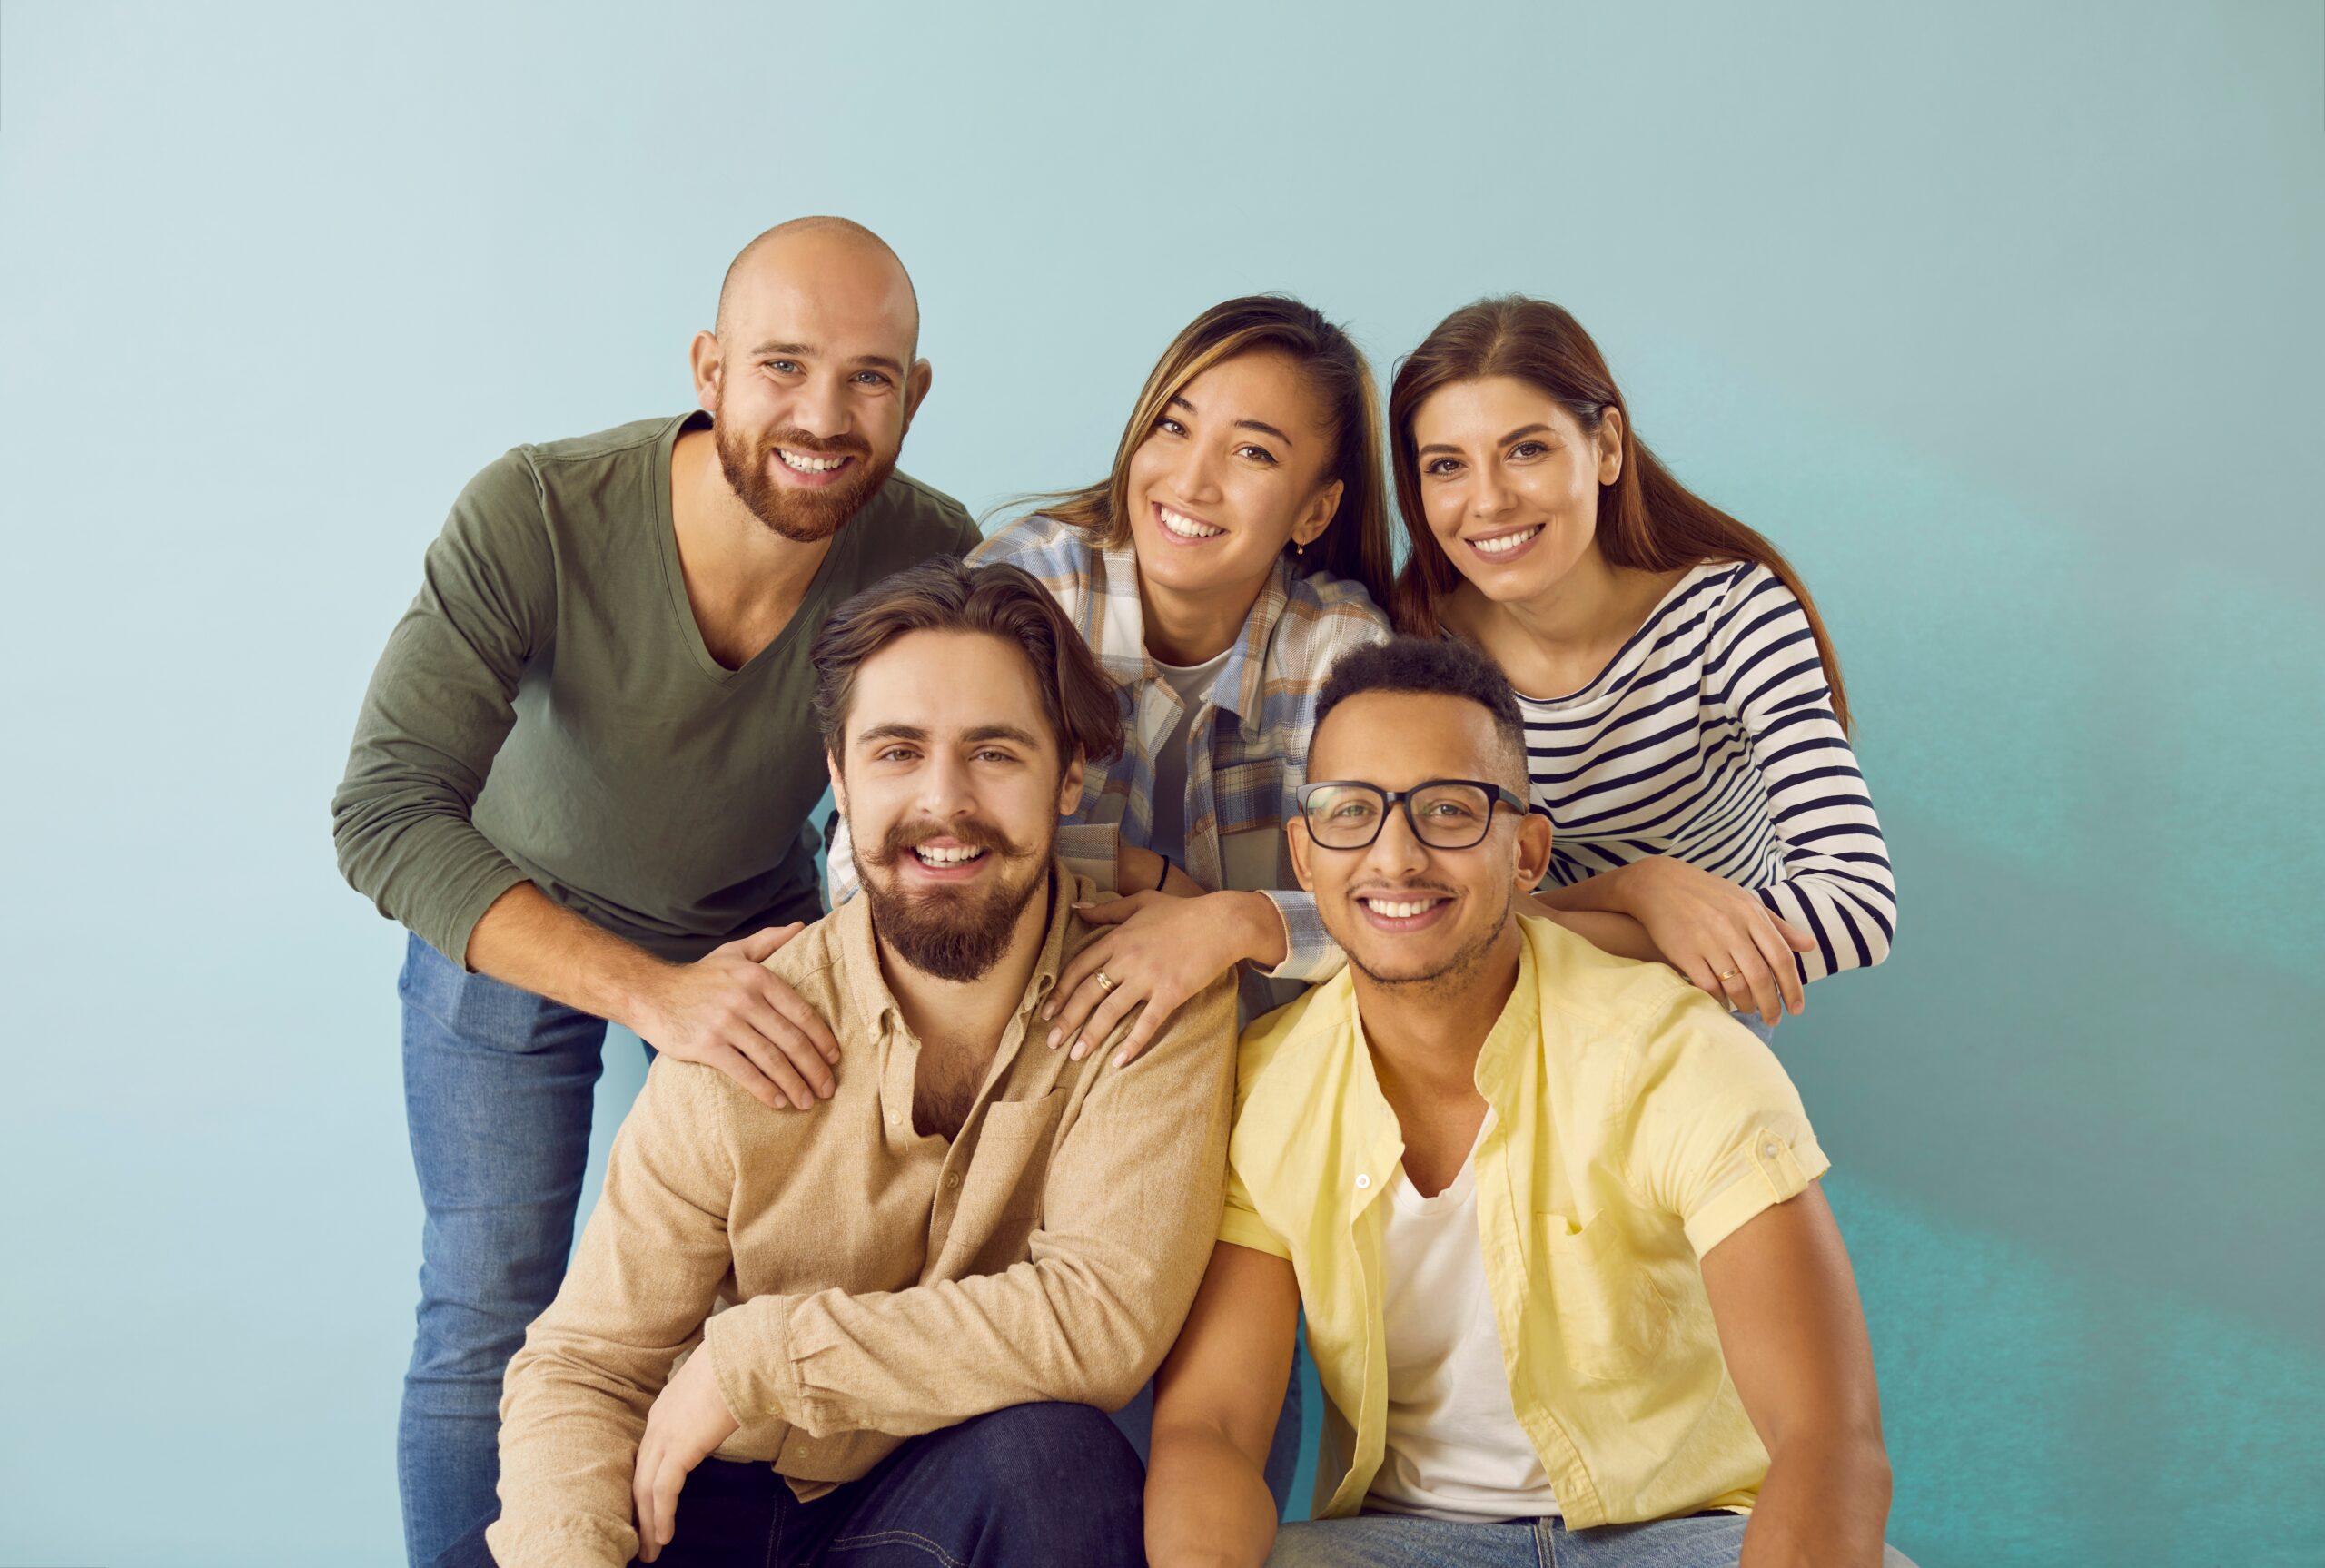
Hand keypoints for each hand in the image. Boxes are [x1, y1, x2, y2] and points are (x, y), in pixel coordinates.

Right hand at [628, 925, 838, 1109]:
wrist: (649, 992)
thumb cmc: (698, 977)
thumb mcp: (734, 953)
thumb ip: (769, 941)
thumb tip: (801, 927)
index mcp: (758, 977)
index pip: (802, 1012)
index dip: (823, 1039)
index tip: (835, 1058)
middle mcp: (746, 999)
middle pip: (792, 1040)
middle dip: (815, 1068)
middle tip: (828, 1088)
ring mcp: (726, 1024)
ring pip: (772, 1060)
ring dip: (795, 1084)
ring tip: (807, 1101)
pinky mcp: (707, 1046)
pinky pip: (745, 1072)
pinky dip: (765, 1090)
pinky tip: (778, 1101)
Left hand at [631, 1343, 741, 1562]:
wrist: (743, 1355)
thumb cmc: (738, 1365)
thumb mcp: (715, 1389)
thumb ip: (708, 1408)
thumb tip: (721, 1416)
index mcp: (664, 1409)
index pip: (647, 1456)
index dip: (645, 1485)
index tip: (647, 1508)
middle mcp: (657, 1424)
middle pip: (639, 1476)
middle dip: (639, 1512)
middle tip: (641, 1541)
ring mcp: (664, 1436)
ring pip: (646, 1489)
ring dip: (647, 1523)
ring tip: (651, 1550)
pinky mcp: (678, 1449)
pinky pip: (663, 1491)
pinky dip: (661, 1517)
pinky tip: (664, 1537)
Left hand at [1043, 890, 1274, 1064]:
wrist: (1222, 923)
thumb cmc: (1183, 910)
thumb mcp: (1141, 901)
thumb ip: (1107, 909)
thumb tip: (1078, 909)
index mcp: (1117, 939)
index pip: (1078, 968)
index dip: (1060, 991)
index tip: (1047, 1011)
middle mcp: (1127, 960)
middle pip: (1087, 993)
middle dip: (1067, 1020)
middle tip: (1052, 1042)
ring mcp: (1148, 978)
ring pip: (1110, 1011)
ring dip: (1091, 1035)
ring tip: (1076, 1055)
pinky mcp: (1170, 993)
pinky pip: (1146, 1023)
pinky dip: (1132, 1043)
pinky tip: (1118, 1061)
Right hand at [1604, 858, 1817, 1025]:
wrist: (1658, 884)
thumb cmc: (1707, 894)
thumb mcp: (1745, 902)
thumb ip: (1778, 926)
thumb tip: (1810, 946)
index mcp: (1751, 914)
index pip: (1781, 958)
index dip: (1793, 987)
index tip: (1796, 1008)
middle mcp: (1732, 928)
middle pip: (1761, 977)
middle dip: (1771, 1004)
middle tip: (1774, 1020)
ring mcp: (1707, 941)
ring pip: (1736, 985)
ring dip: (1746, 1004)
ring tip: (1748, 1010)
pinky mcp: (1684, 952)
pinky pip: (1708, 986)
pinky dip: (1719, 1000)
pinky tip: (1723, 1004)